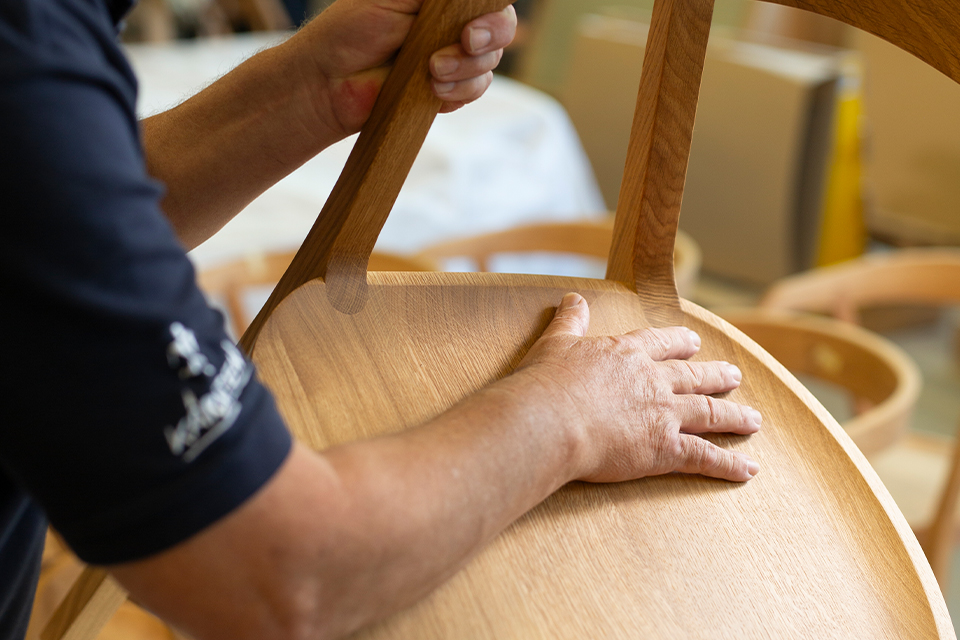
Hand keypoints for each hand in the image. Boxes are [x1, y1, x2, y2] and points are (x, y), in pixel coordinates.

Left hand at [293, 0, 516, 137]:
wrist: (329, 82)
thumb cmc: (352, 29)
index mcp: (442, 0)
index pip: (489, 0)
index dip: (495, 12)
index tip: (474, 26)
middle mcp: (451, 24)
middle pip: (501, 29)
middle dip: (489, 39)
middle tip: (464, 44)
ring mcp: (452, 58)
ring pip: (488, 64)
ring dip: (466, 70)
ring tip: (431, 72)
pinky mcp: (446, 91)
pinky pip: (473, 91)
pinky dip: (458, 91)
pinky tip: (433, 89)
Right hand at [516, 293, 761, 482]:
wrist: (551, 420)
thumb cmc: (547, 383)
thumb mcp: (556, 343)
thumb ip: (569, 321)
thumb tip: (572, 298)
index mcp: (627, 354)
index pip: (660, 344)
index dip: (679, 343)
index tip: (693, 343)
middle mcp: (653, 381)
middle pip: (694, 377)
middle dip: (717, 377)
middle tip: (735, 376)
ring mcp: (664, 414)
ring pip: (709, 413)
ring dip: (734, 417)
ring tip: (753, 420)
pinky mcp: (665, 449)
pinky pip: (704, 456)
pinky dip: (729, 464)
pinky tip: (748, 469)